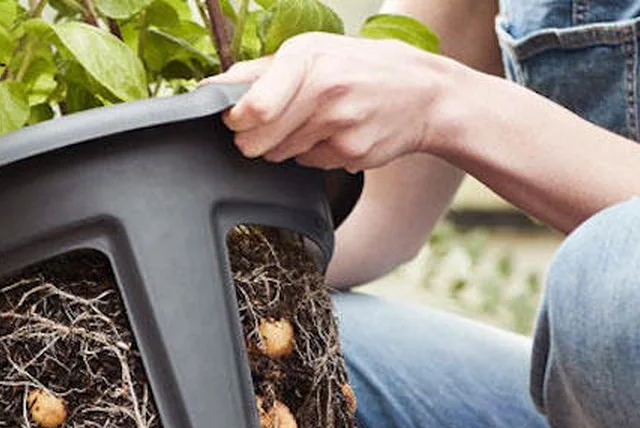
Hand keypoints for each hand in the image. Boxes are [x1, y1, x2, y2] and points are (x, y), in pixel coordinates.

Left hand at [206, 33, 450, 171]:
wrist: (426, 94)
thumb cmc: (363, 68)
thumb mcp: (315, 51)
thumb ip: (262, 71)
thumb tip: (213, 89)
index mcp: (307, 56)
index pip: (252, 105)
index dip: (234, 118)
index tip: (234, 119)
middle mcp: (324, 89)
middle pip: (256, 139)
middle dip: (253, 137)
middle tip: (271, 123)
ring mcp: (339, 124)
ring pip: (278, 154)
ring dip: (284, 144)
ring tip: (313, 121)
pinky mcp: (350, 153)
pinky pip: (308, 163)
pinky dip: (314, 153)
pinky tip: (335, 134)